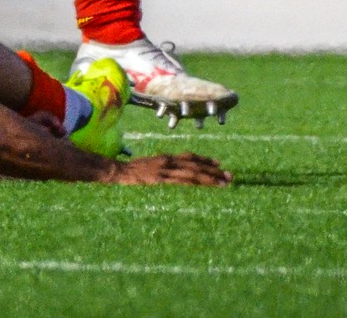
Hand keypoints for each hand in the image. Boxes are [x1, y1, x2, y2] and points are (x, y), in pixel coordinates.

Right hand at [108, 152, 231, 186]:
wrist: (116, 172)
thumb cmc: (131, 172)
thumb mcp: (149, 166)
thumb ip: (162, 169)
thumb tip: (173, 175)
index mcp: (166, 158)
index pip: (190, 157)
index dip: (205, 160)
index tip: (219, 164)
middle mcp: (168, 162)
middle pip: (196, 165)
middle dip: (214, 170)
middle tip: (229, 176)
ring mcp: (165, 171)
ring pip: (192, 174)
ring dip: (210, 179)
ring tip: (224, 184)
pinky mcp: (160, 181)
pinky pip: (180, 183)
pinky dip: (193, 184)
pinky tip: (203, 188)